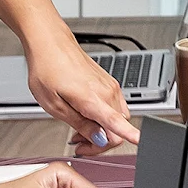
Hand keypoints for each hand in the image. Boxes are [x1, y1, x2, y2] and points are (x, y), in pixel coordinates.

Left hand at [25, 37, 139, 150]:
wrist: (50, 43)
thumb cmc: (47, 69)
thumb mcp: (54, 105)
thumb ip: (79, 124)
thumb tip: (98, 138)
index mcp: (92, 99)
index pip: (117, 123)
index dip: (129, 135)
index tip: (140, 141)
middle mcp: (107, 92)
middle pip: (118, 128)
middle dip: (100, 142)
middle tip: (79, 144)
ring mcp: (110, 87)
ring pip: (118, 119)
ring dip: (102, 130)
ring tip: (79, 131)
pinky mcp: (109, 84)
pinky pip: (115, 108)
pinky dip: (104, 118)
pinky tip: (86, 117)